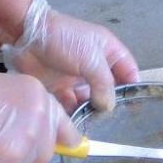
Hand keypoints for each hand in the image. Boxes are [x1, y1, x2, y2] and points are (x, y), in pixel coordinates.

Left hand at [0, 0, 140, 112]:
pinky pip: (70, 105)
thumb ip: (104, 83)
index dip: (133, 87)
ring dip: (90, 112)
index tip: (135, 107)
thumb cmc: (65, 41)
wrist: (27, 36)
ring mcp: (76, 78)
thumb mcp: (91, 58)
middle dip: (109, 104)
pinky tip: (73, 124)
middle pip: (108, 89)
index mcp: (107, 51)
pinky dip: (72, 114)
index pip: (128, 70)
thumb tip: (108, 107)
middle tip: (110, 121)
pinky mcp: (59, 88)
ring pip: (89, 100)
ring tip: (90, 126)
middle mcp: (94, 65)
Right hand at [0, 65, 78, 162]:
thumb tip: (51, 133)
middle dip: (33, 150)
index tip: (77, 149)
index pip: (66, 128)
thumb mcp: (14, 90)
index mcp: (42, 101)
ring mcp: (27, 147)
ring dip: (17, 159)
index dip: (69, 140)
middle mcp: (41, 124)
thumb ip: (36, 110)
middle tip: (7, 139)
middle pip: (48, 151)